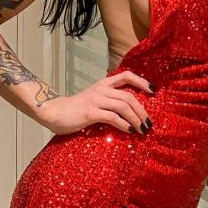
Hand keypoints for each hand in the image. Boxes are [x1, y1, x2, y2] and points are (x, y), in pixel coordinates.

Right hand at [38, 70, 154, 135]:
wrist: (54, 112)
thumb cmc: (75, 109)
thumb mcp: (94, 99)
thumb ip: (109, 101)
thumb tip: (129, 112)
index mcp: (103, 84)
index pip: (126, 76)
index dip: (141, 81)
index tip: (153, 90)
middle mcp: (101, 89)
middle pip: (129, 97)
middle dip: (142, 111)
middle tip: (148, 123)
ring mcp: (96, 100)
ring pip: (123, 106)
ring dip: (136, 119)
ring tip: (142, 130)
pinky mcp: (91, 112)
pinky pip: (113, 117)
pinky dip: (124, 125)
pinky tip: (129, 131)